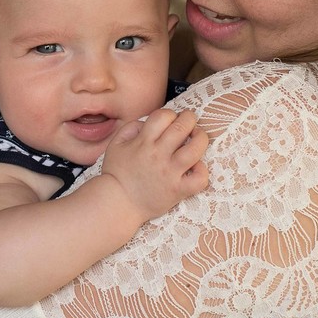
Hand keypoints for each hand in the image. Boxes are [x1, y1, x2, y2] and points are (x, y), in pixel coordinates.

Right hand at [100, 108, 209, 224]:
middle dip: (189, 118)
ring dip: (201, 138)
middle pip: (182, 127)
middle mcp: (158, 155)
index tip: (171, 120)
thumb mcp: (115, 144)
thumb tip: (148, 122)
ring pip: (196, 149)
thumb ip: (130, 127)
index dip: (170, 114)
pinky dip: (202, 171)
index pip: (163, 116)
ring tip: (197, 138)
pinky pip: (199, 178)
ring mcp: (170, 173)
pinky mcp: (178, 190)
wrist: (118, 203)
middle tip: (188, 122)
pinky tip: (195, 167)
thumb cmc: (117, 173)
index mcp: (143, 142)